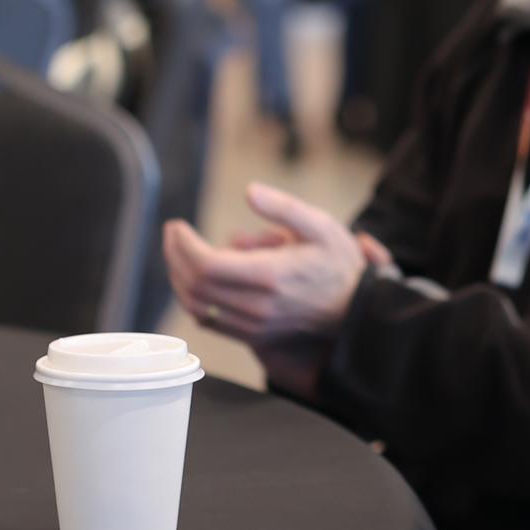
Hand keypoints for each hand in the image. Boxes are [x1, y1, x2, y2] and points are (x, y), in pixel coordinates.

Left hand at [162, 183, 363, 347]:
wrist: (356, 308)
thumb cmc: (337, 262)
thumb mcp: (320, 224)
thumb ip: (283, 207)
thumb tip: (249, 192)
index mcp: (271, 276)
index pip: (207, 266)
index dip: (183, 246)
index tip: (178, 226)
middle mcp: (258, 306)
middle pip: (195, 287)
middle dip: (175, 257)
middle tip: (173, 234)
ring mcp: (254, 326)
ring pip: (197, 308)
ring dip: (179, 279)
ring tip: (178, 253)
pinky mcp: (253, 336)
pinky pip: (209, 322)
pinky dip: (192, 300)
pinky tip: (193, 278)